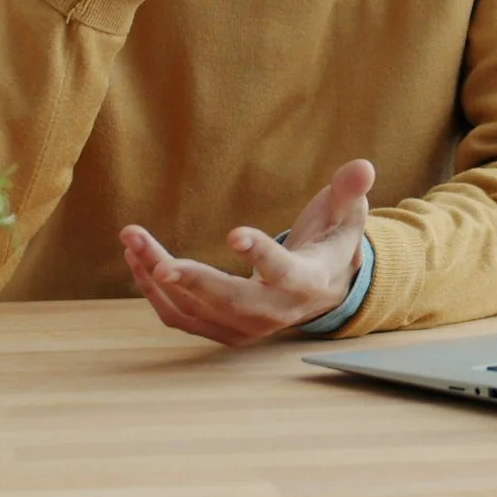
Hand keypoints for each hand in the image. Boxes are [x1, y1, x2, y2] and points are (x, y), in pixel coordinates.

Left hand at [120, 159, 375, 345]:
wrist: (322, 291)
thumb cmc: (330, 244)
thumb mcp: (346, 216)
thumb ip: (349, 192)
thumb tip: (363, 166)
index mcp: (307, 282)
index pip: (284, 272)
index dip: (261, 255)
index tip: (234, 235)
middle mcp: (275, 313)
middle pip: (230, 302)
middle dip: (192, 281)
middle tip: (159, 260)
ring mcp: (245, 328)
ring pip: (194, 310)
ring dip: (159, 277)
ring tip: (132, 239)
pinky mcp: (221, 330)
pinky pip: (179, 317)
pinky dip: (154, 292)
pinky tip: (137, 257)